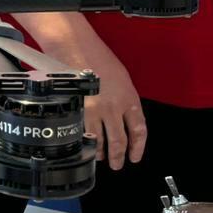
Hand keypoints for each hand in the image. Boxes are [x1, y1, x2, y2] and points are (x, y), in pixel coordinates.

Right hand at [44, 30, 146, 170]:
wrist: (74, 47)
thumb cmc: (96, 56)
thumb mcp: (121, 78)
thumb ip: (124, 100)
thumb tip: (123, 117)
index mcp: (129, 99)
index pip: (138, 131)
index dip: (137, 147)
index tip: (135, 157)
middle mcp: (113, 108)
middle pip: (118, 141)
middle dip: (117, 157)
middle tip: (116, 165)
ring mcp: (93, 111)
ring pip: (98, 140)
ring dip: (98, 152)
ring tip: (97, 158)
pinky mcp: (75, 110)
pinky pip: (80, 133)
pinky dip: (82, 142)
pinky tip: (81, 146)